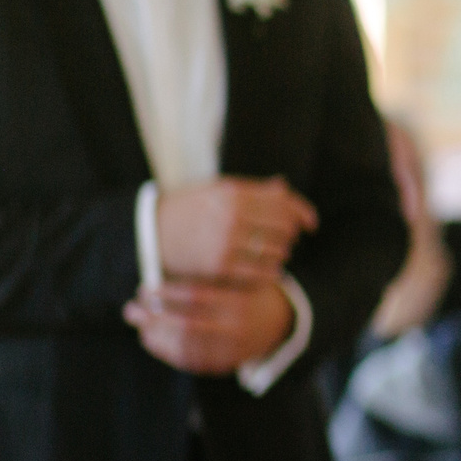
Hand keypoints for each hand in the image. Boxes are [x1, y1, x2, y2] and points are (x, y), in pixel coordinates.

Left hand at [125, 281, 294, 374]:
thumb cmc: (247, 292)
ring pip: (183, 346)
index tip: (146, 288)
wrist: (278, 323)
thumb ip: (203, 276)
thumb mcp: (234, 277)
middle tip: (132, 308)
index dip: (166, 293)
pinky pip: (188, 361)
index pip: (195, 296)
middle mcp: (237, 328)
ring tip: (139, 322)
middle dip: (153, 317)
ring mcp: (231, 350)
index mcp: (240, 301)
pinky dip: (164, 350)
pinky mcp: (224, 364)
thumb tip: (154, 278)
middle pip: (185, 325)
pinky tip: (150, 338)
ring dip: (153, 335)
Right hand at [157, 177, 318, 282]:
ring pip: (277, 251)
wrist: (150, 232)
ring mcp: (226, 242)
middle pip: (285, 227)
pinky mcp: (220, 266)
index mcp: (234, 192)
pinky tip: (268, 270)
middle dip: (291, 234)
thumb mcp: (218, 190)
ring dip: (282, 254)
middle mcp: (233, 215)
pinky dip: (271, 272)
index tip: (310, 223)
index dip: (303, 213)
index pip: (284, 202)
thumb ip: (254, 190)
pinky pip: (261, 272)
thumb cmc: (189, 209)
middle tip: (286, 240)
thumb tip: (285, 188)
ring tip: (275, 254)